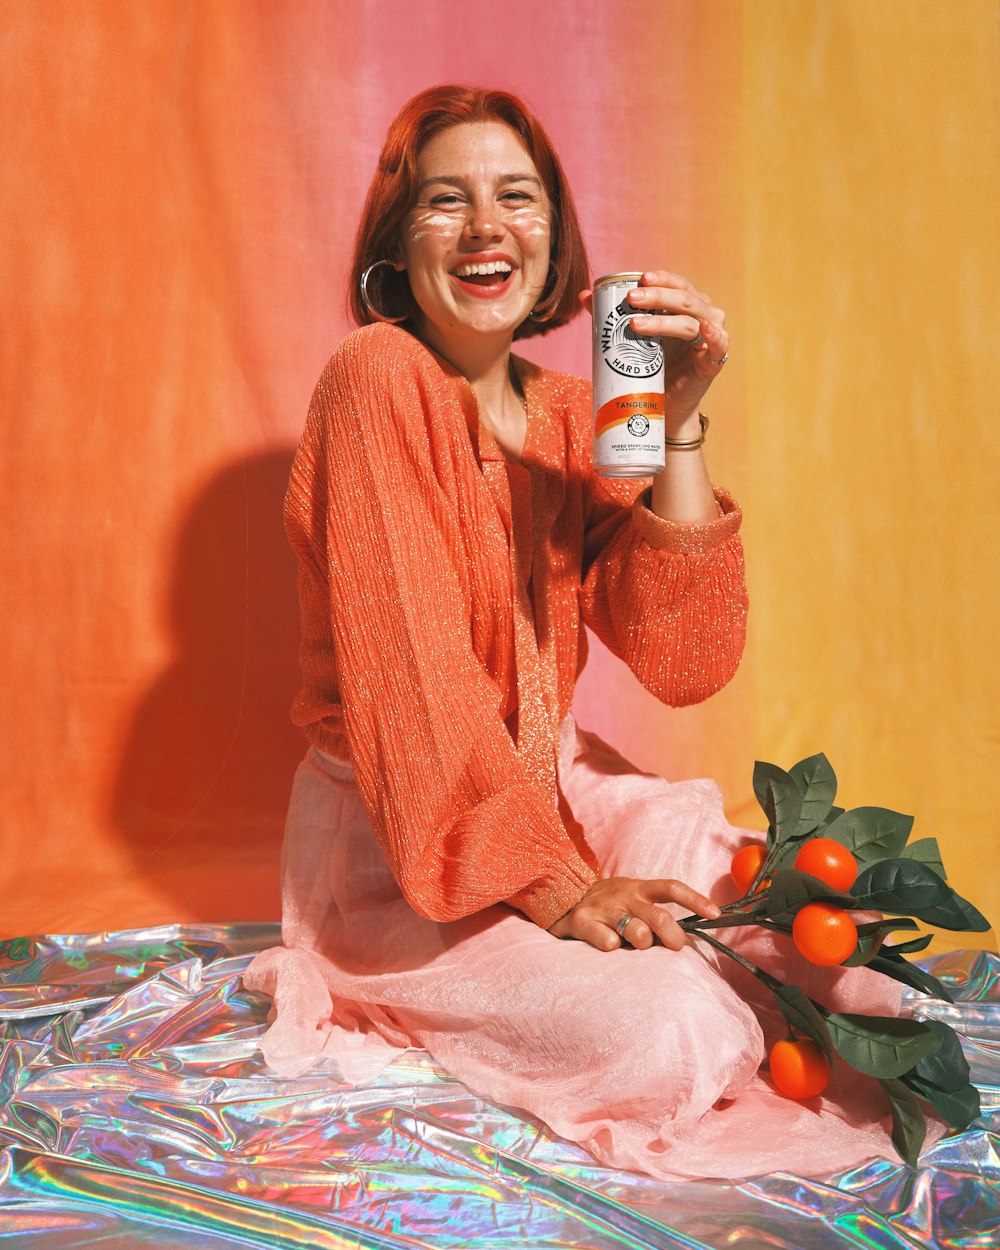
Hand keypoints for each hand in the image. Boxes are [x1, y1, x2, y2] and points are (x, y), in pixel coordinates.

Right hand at [548, 876, 721, 951]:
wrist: (558, 897)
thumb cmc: (606, 906)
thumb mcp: (630, 900)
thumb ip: (653, 916)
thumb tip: (684, 939)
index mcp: (639, 888)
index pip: (672, 888)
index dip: (696, 900)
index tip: (716, 914)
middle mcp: (623, 895)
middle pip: (659, 916)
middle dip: (673, 936)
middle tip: (675, 947)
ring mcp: (603, 907)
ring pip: (637, 931)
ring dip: (643, 944)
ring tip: (634, 946)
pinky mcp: (582, 921)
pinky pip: (607, 942)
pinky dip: (613, 949)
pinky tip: (607, 945)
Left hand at [579, 271, 728, 421]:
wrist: (665, 405)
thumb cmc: (651, 368)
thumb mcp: (633, 339)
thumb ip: (613, 316)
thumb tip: (584, 296)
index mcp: (686, 306)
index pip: (677, 284)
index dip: (661, 280)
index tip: (639, 279)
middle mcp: (703, 316)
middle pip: (684, 299)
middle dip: (658, 296)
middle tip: (632, 298)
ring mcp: (711, 337)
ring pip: (692, 321)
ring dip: (665, 320)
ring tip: (636, 324)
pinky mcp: (713, 361)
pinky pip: (719, 344)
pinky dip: (714, 335)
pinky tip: (704, 329)